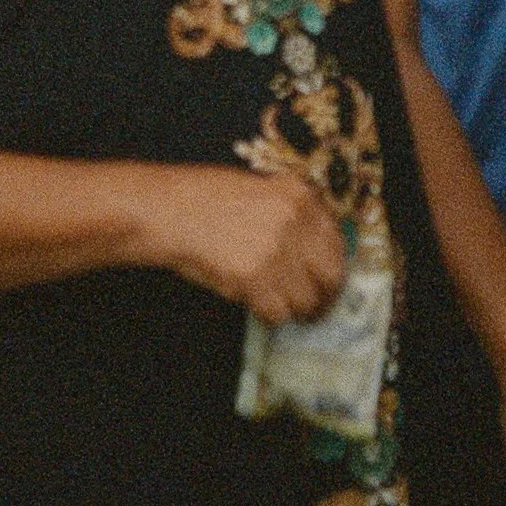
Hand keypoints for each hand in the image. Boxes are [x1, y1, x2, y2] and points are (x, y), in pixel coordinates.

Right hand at [141, 162, 347, 323]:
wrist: (168, 211)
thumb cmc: (205, 198)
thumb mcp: (259, 189)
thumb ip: (291, 213)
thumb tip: (314, 251)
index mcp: (300, 196)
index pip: (337, 240)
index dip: (332, 266)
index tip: (326, 279)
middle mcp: (295, 222)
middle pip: (331, 274)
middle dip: (324, 296)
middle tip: (313, 307)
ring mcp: (277, 252)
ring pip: (306, 300)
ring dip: (295, 310)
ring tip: (280, 307)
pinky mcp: (255, 280)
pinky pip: (278, 313)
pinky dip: (269, 316)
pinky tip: (256, 305)